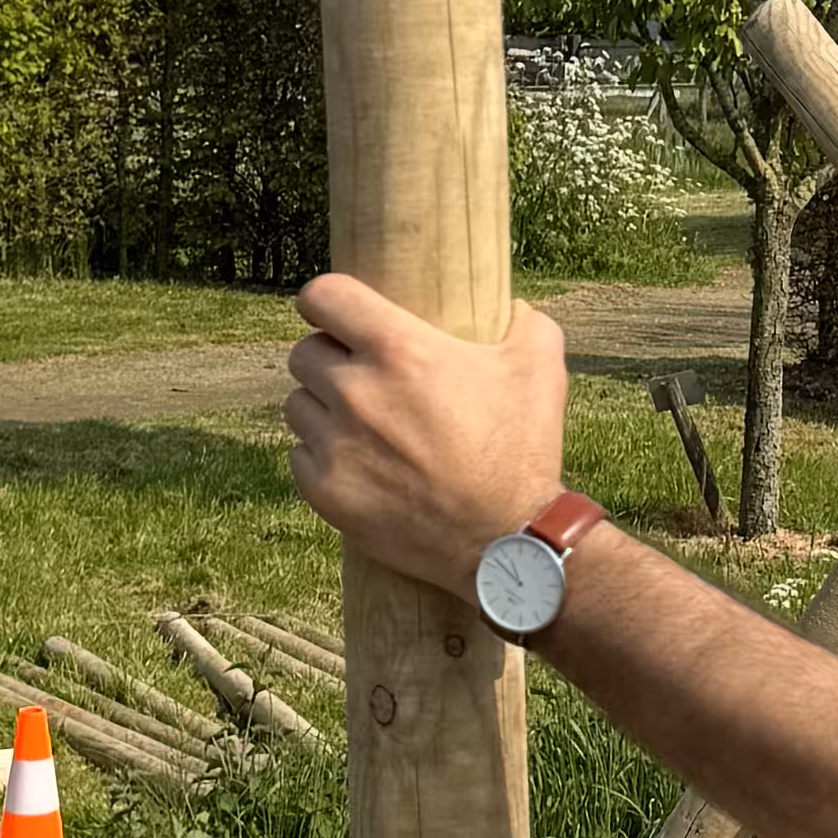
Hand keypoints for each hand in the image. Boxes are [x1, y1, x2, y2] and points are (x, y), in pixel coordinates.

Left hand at [285, 277, 571, 591]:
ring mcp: (335, 444)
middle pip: (304, 353)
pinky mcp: (324, 491)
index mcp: (399, 348)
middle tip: (361, 378)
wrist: (505, 541)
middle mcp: (355, 391)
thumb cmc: (522, 450)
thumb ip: (525, 322)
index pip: (322, 296)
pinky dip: (321, 457)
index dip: (326, 302)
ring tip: (360, 425)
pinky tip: (356, 464)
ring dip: (322, 409)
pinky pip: (299, 455)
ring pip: (297, 405)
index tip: (337, 315)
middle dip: (329, 359)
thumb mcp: (540, 369)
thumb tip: (511, 307)